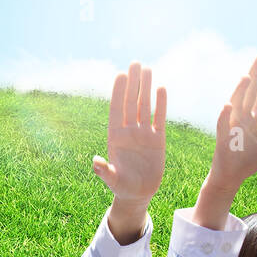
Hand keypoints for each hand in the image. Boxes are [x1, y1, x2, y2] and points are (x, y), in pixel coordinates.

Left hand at [93, 62, 166, 202]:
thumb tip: (95, 162)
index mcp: (116, 137)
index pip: (116, 110)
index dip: (118, 92)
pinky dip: (161, 104)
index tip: (120, 74)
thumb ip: (104, 171)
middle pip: (131, 103)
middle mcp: (129, 132)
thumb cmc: (122, 187)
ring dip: (146, 88)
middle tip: (135, 62)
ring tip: (147, 68)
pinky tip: (161, 88)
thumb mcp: (112, 180)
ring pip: (145, 106)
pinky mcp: (158, 140)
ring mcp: (144, 134)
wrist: (138, 194)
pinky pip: (159, 118)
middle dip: (132, 83)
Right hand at [193, 58, 256, 229]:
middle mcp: (242, 120)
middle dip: (255, 76)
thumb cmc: (247, 162)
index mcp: (253, 119)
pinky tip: (227, 105)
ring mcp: (231, 128)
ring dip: (240, 91)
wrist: (231, 179)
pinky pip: (222, 126)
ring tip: (247, 76)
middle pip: (249, 93)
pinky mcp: (222, 141)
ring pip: (236, 106)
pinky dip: (224, 116)